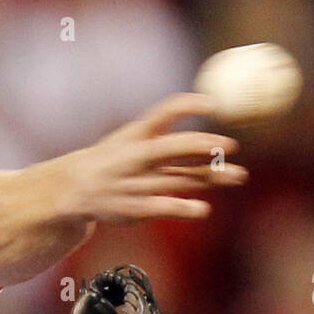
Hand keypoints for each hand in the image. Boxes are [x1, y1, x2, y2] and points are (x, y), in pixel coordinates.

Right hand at [67, 94, 247, 224]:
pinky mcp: (135, 209)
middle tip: (232, 144)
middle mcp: (135, 157)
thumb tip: (205, 103)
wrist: (75, 188)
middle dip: (203, 146)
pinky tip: (203, 210)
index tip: (212, 104)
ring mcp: (135, 183)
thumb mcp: (132, 134)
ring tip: (238, 176)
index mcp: (136, 134)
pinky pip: (162, 208)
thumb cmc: (112, 157)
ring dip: (209, 178)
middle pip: (173, 148)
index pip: (163, 112)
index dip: (188, 106)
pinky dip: (183, 209)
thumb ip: (164, 125)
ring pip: (177, 178)